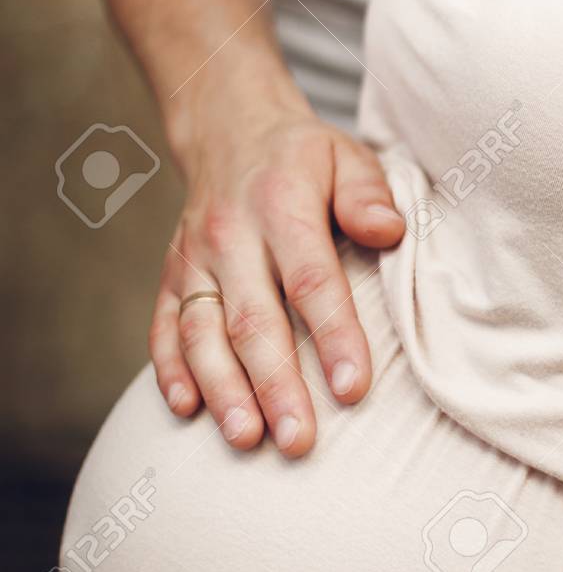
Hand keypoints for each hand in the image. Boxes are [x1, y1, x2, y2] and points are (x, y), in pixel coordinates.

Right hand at [149, 100, 404, 455]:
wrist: (229, 129)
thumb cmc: (304, 159)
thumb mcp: (346, 156)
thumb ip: (368, 193)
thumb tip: (390, 231)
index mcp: (281, 205)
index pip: (311, 280)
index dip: (333, 336)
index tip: (353, 389)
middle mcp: (230, 235)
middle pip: (253, 320)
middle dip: (275, 386)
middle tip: (299, 441)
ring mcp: (194, 259)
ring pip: (202, 332)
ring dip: (222, 390)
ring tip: (247, 439)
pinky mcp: (170, 277)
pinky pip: (163, 327)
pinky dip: (169, 370)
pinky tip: (187, 411)